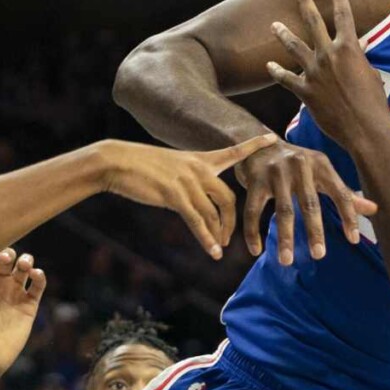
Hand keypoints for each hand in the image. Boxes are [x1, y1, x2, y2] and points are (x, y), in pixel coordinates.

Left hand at [0, 248, 44, 380]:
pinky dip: (40, 276)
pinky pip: (38, 286)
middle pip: (7, 259)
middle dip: (9, 252)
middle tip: (7, 257)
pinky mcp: (29, 304)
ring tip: (24, 265)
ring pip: (24, 268)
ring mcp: (15, 293)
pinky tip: (35, 274)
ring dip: (26, 261)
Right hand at [101, 133, 277, 258]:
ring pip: (214, 212)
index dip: (253, 146)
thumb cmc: (139, 166)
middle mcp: (198, 169)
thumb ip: (188, 179)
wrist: (116, 162)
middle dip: (232, 221)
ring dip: (219, 234)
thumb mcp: (170, 167)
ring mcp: (187, 182)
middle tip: (229, 237)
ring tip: (219, 249)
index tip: (273, 138)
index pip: (232, 151)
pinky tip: (213, 251)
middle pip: (229, 198)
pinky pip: (197, 220)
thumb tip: (196, 197)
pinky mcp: (174, 195)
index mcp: (198, 159)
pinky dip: (207, 238)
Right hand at [235, 140, 376, 264]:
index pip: (340, 193)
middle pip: (310, 203)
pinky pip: (253, 210)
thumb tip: (374, 210)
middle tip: (319, 255)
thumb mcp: (321, 172)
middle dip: (314, 231)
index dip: (348, 216)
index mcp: (321, 165)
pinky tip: (256, 250)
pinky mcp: (254, 180)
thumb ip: (344, 193)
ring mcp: (276, 172)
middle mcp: (300, 166)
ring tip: (286, 260)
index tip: (353, 240)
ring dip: (285, 237)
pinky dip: (253, 232)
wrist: (259, 143)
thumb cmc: (296, 164)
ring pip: (282, 210)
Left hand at [267, 0, 389, 151]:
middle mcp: (329, 56)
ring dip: (283, 34)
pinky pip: (286, 79)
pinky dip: (277, 72)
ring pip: (294, 47)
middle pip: (313, 22)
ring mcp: (314, 73)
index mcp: (349, 49)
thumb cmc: (374, 103)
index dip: (340, 0)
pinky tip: (268, 66)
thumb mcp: (371, 74)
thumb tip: (356, 52)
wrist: (364, 128)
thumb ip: (358, 60)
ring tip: (274, 24)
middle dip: (304, 1)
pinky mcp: (305, 91)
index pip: (345, 17)